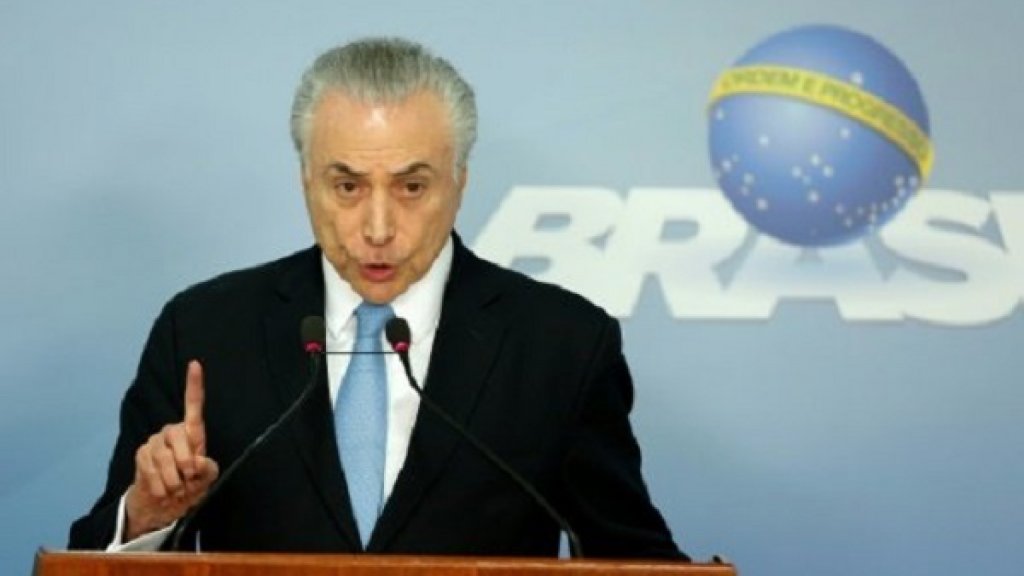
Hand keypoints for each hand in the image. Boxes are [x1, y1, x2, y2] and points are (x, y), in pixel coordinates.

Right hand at [124, 360, 219, 540]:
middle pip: (179, 437)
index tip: (195, 364)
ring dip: (174, 482)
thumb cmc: (188, 486)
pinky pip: (152, 472)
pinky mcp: (140, 455)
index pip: (193, 405)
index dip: (194, 385)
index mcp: (192, 433)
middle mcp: (171, 432)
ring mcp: (154, 442)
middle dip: (186, 463)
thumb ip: (207, 469)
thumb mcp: (205, 479)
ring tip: (177, 489)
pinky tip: (164, 491)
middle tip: (189, 480)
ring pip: (165, 459)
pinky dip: (162, 488)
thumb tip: (197, 461)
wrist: (162, 505)